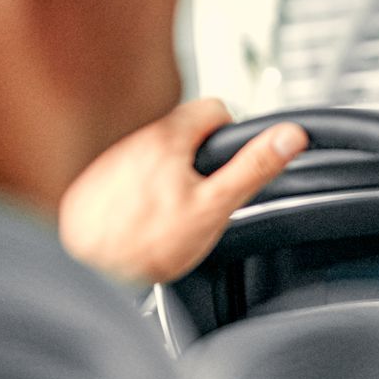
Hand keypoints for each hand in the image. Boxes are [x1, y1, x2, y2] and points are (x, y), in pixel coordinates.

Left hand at [60, 98, 308, 286]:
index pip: (216, 108)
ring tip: (171, 216)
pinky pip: (132, 177)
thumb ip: (253, 167)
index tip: (228, 165)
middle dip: (200, 163)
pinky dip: (142, 195)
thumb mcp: (214, 206)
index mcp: (169, 137)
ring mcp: (114, 160)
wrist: (88, 270)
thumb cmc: (146, 242)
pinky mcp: (98, 183)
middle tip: (202, 199)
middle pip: (187, 135)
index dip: (231, 136)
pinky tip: (143, 223)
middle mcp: (136, 140)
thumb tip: (289, 136)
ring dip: (170, 179)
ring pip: (158, 157)